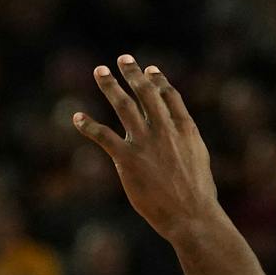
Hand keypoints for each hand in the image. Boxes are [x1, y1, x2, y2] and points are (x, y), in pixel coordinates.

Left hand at [71, 56, 220, 241]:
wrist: (191, 216)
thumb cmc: (197, 193)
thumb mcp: (198, 158)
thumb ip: (186, 140)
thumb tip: (180, 132)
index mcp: (185, 129)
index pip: (169, 96)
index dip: (158, 80)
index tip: (150, 69)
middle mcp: (164, 130)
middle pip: (146, 93)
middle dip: (133, 73)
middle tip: (122, 58)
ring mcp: (145, 143)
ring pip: (124, 105)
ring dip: (109, 86)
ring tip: (99, 71)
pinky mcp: (127, 159)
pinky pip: (103, 136)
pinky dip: (88, 125)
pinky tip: (77, 117)